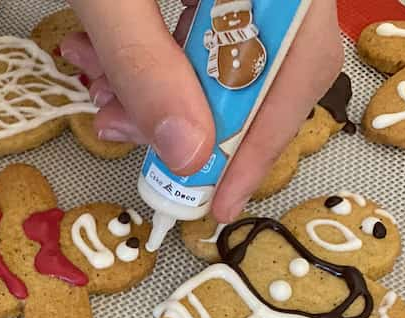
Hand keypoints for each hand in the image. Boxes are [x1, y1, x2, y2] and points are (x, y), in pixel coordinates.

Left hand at [62, 0, 342, 221]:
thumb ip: (145, 63)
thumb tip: (187, 154)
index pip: (302, 70)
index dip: (262, 145)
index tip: (219, 200)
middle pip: (268, 73)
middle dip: (191, 122)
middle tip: (127, 135)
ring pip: (230, 56)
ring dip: (160, 95)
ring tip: (102, 96)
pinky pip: (204, 30)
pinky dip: (155, 62)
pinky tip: (104, 64)